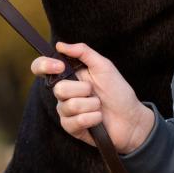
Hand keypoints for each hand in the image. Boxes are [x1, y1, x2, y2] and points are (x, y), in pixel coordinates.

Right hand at [30, 41, 155, 153]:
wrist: (131, 118)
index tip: (60, 66)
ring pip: (69, 106)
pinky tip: (99, 118)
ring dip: (91, 105)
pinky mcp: (71, 127)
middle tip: (94, 91)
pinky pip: (75, 121)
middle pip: (58, 89)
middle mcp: (64, 93)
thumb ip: (83, 52)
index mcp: (69, 75)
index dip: (44, 65)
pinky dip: (93, 118)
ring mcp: (66, 111)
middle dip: (83, 89)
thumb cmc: (117, 91)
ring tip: (99, 106)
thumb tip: (60, 45)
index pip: (42, 67)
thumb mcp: (104, 66)